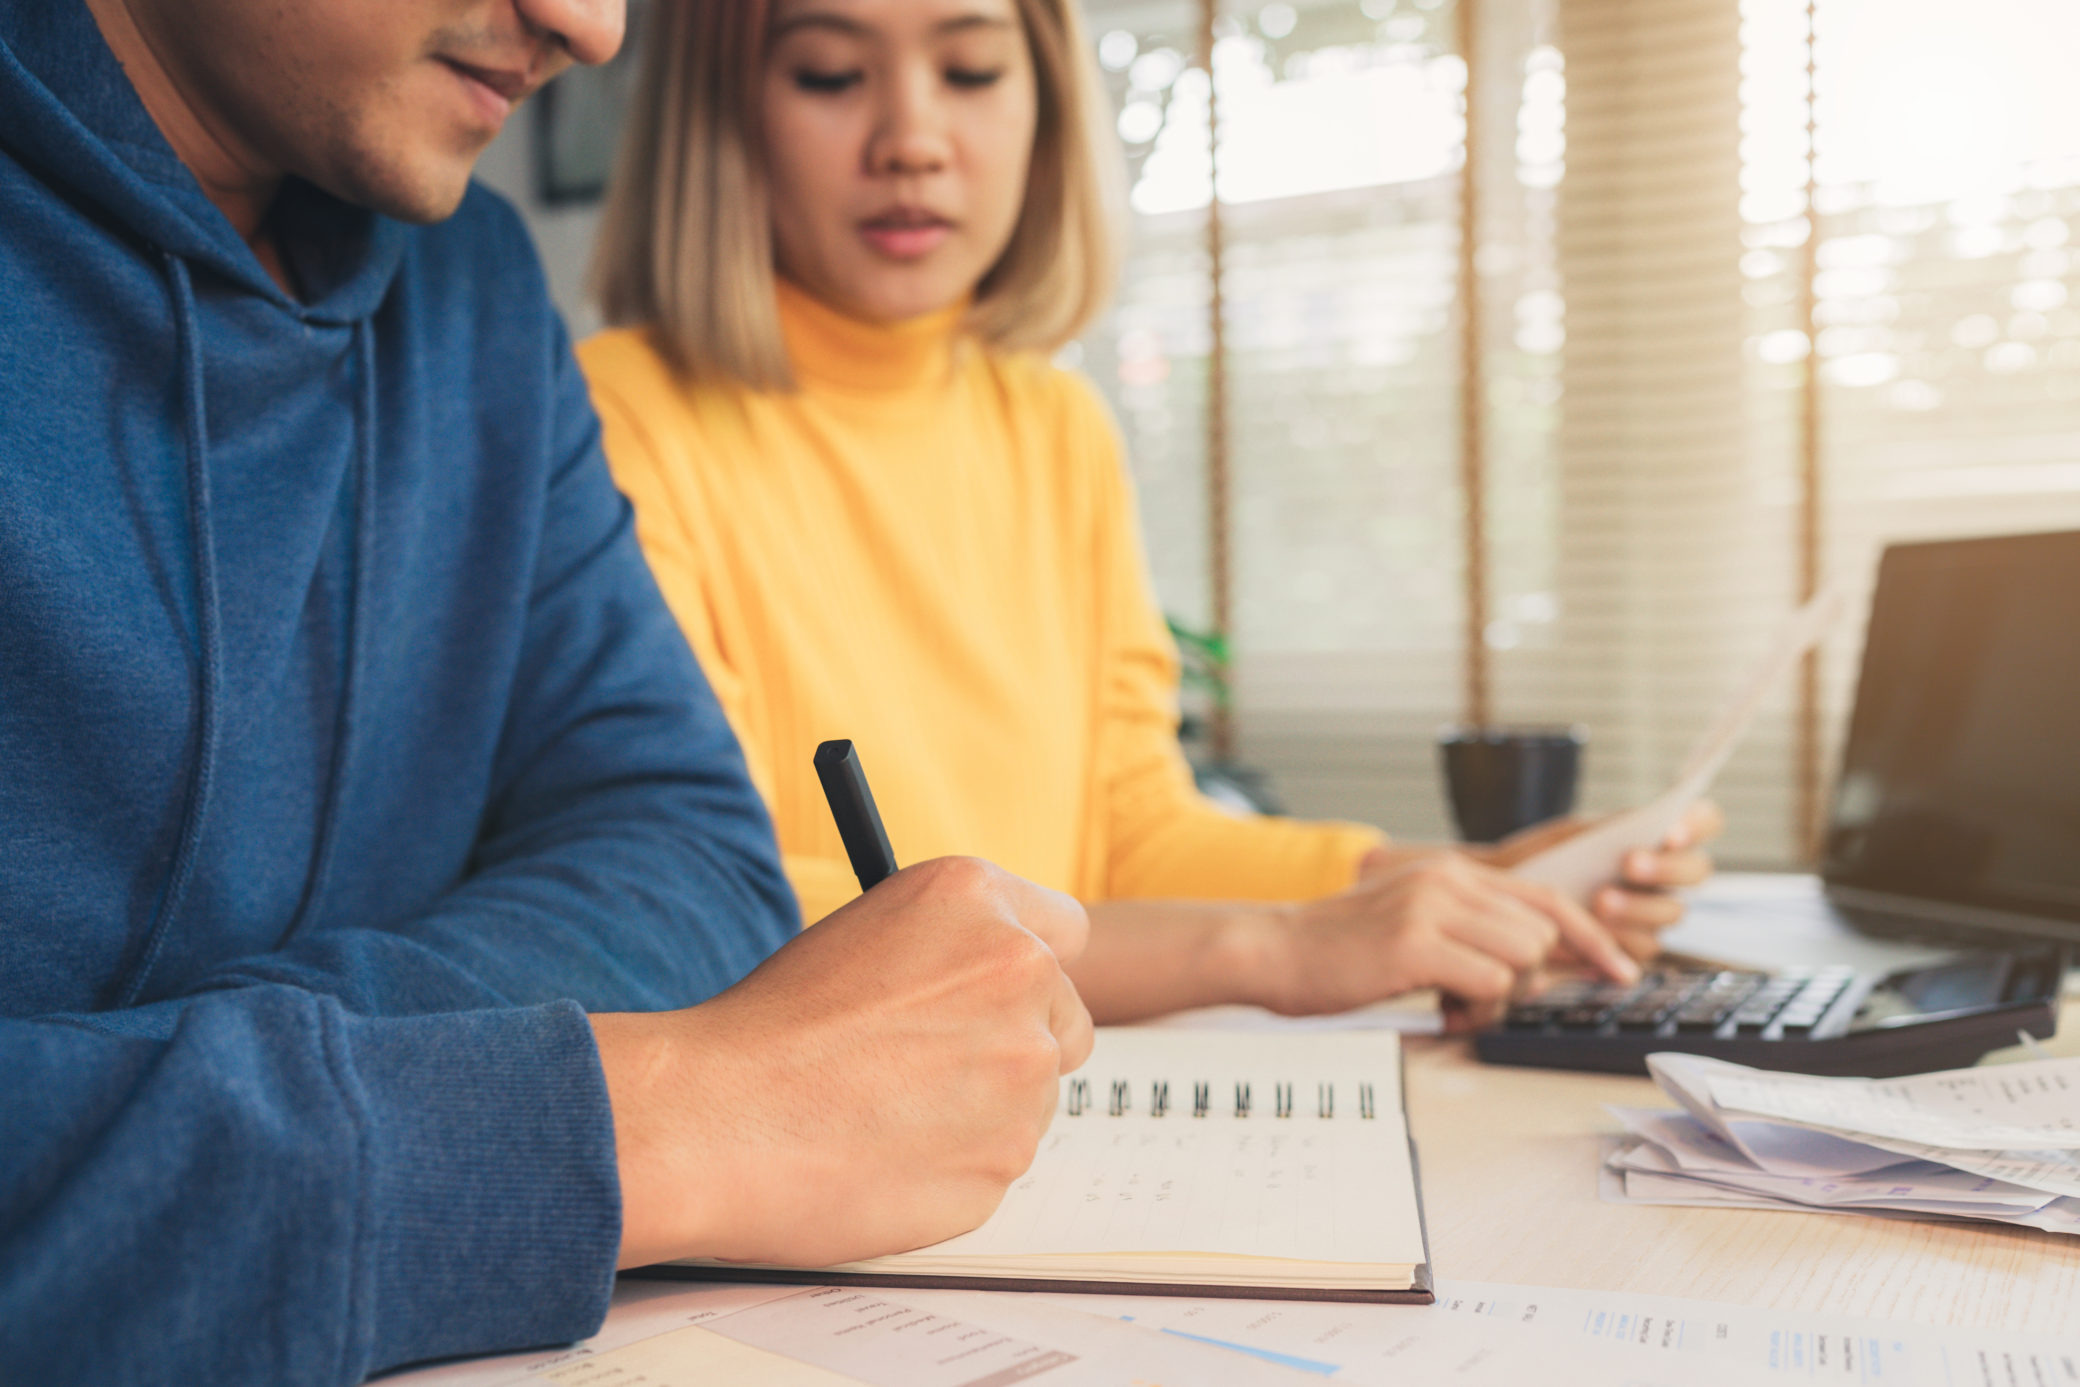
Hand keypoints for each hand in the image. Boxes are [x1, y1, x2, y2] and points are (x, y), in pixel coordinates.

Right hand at [590, 857, 1093, 1269]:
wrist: (715, 1119)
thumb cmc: (768, 1028)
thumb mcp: (864, 933)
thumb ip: (950, 947)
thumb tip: (987, 980)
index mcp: (975, 900)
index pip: (1064, 929)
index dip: (1030, 968)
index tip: (1005, 996)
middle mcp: (1018, 972)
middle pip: (1065, 1019)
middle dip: (1016, 1044)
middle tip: (937, 1068)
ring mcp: (1021, 1070)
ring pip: (1032, 1098)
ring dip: (983, 1109)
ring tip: (886, 1113)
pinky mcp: (1005, 1157)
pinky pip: (996, 1161)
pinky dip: (955, 1165)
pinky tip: (885, 1154)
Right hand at [1262, 852, 1638, 1025]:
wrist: (1273, 949)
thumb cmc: (1339, 948)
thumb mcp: (1412, 920)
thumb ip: (1470, 929)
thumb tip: (1536, 965)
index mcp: (1451, 871)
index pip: (1548, 898)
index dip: (1592, 936)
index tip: (1619, 969)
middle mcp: (1448, 880)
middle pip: (1542, 933)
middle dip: (1525, 979)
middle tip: (1479, 1002)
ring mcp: (1432, 908)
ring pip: (1522, 956)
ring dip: (1500, 995)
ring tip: (1454, 1005)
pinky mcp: (1415, 944)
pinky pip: (1488, 981)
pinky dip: (1476, 1009)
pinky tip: (1442, 1013)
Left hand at [1488, 800, 1724, 960]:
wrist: (1514, 895)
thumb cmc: (1549, 857)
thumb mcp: (1575, 835)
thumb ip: (1612, 830)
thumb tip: (1642, 824)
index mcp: (1665, 835)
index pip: (1705, 821)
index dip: (1697, 824)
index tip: (1670, 829)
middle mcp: (1671, 874)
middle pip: (1696, 871)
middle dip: (1665, 867)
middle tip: (1629, 863)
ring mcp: (1658, 912)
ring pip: (1672, 911)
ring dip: (1639, 905)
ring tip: (1602, 900)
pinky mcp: (1638, 947)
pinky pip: (1644, 946)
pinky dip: (1621, 937)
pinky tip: (1596, 929)